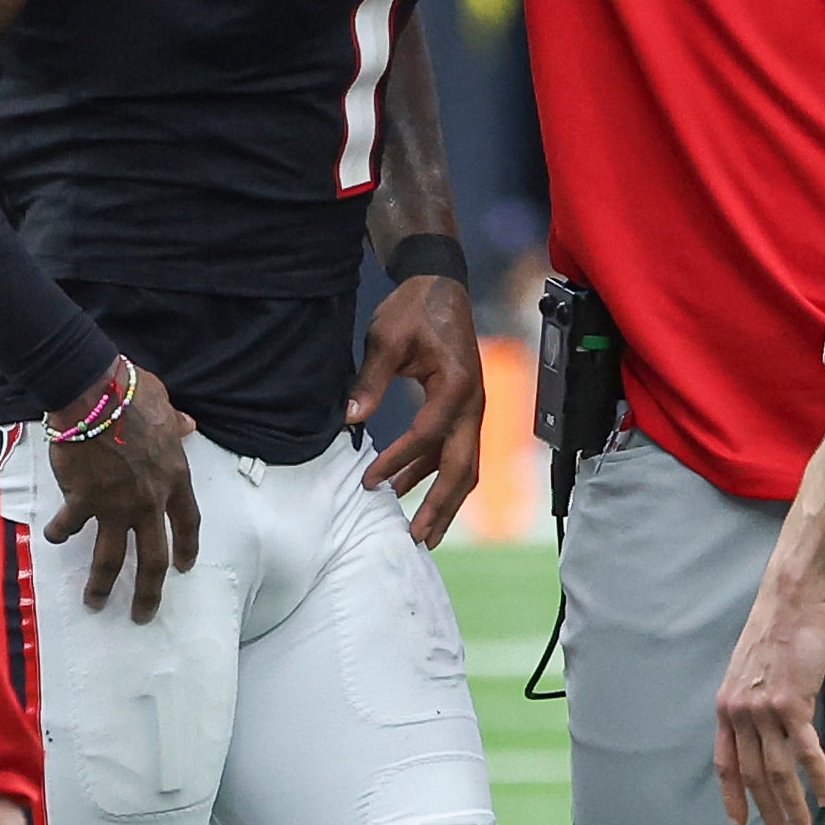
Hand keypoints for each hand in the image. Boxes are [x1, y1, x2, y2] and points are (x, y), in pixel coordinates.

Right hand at [46, 361, 200, 620]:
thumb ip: (175, 423)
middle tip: (144, 614)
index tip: (183, 567)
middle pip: (152, 558)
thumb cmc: (129, 392)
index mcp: (173, 478)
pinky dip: (60, 532)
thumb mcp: (164, 404)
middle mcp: (148, 501)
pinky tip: (52, 537)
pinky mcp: (82, 501)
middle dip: (149, 591)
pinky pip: (69, 526)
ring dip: (101, 584)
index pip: (187, 522)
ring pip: (111, 558)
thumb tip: (187, 425)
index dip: (186, 547)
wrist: (93, 394)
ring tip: (95, 602)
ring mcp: (115, 505)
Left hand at [350, 276, 483, 546]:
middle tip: (418, 537)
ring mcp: (472, 408)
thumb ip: (370, 380)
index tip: (369, 480)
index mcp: (457, 383)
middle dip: (441, 505)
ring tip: (421, 532)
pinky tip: (406, 489)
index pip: (429, 434)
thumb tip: (351, 419)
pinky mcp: (463, 410)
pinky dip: (434, 474)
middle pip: (462, 466)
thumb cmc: (414, 309)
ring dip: (443, 499)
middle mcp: (474, 402)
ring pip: (464, 465)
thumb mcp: (386, 337)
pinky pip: (455, 451)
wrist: (439, 287)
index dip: (399, 460)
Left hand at [713, 568, 824, 824]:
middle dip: (768, 809)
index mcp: (726, 707)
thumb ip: (754, 706)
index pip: (725, 763)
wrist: (790, 600)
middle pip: (752, 774)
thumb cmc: (776, 632)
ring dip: (792, 803)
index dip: (733, 796)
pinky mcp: (792, 702)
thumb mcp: (751, 673)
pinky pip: (805, 751)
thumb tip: (768, 734)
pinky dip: (817, 777)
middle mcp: (740, 712)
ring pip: (777, 770)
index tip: (739, 823)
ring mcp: (764, 709)